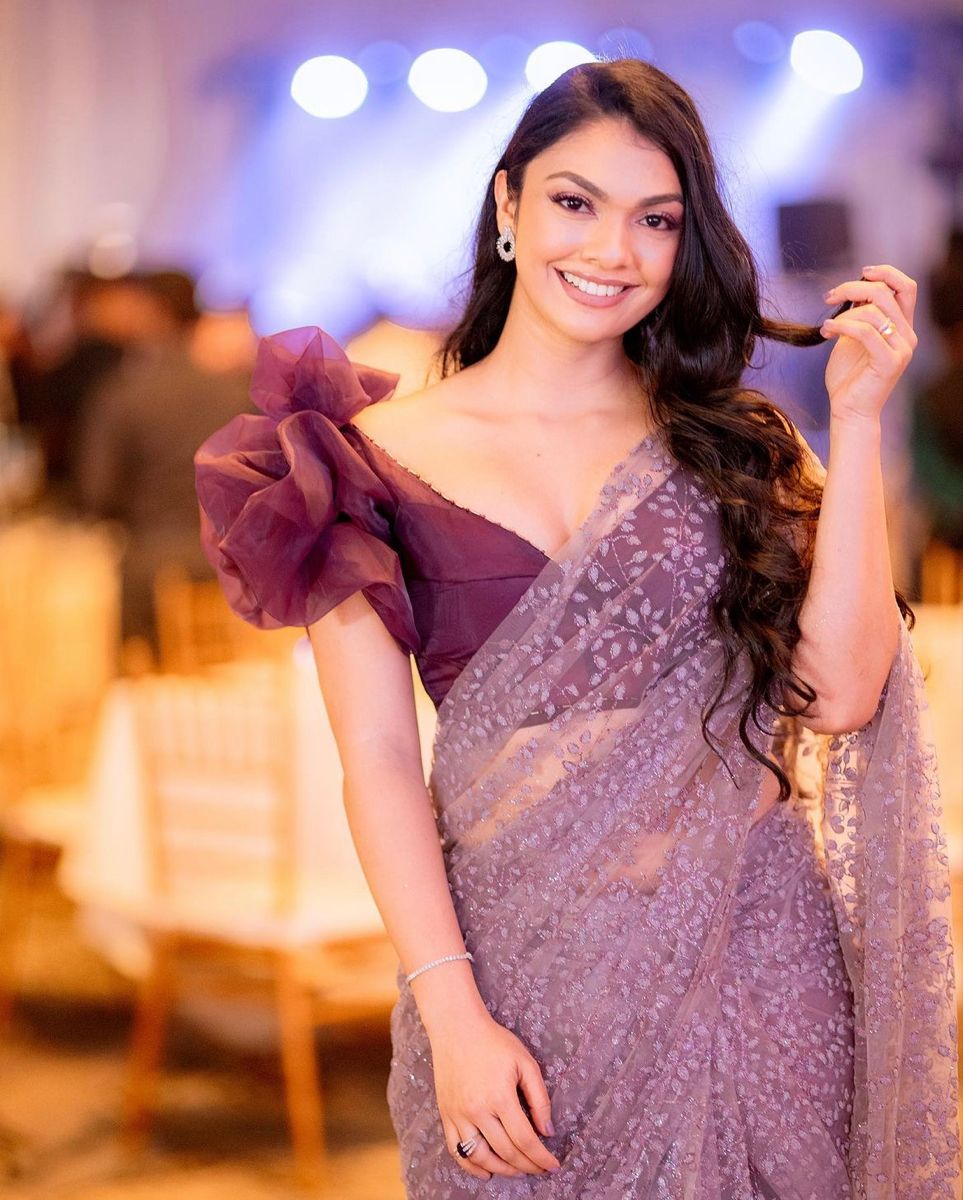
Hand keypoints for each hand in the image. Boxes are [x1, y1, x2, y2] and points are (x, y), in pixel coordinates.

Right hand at [429, 1008, 561, 1181]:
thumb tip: (547, 1131)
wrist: (456, 1027)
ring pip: (480, 1157)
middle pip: (505, 1152)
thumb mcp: (525, 1062)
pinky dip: (471, 1166)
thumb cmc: (494, 1041)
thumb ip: (539, 1098)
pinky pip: (456, 1150)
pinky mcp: (446, 1114)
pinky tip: (486, 1171)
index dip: (541, 1158)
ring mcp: (458, 1115)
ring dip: (502, 1170)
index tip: (553, 1166)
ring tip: (517, 1170)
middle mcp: (477, 1110)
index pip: (525, 1139)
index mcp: (500, 1097)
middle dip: (527, 1166)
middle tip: (540, 1169)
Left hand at [819, 263, 917, 422]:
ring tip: (826, 327)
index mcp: (902, 327)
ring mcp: (902, 349)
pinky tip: (826, 331)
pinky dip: (842, 326)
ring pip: (874, 311)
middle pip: (887, 292)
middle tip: (829, 297)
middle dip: (854, 287)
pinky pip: (866, 332)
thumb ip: (858, 314)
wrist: (848, 411)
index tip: (861, 273)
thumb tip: (854, 288)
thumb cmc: (848, 377)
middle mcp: (907, 336)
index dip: (885, 273)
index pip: (906, 287)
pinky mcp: (890, 362)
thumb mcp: (852, 338)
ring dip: (843, 313)